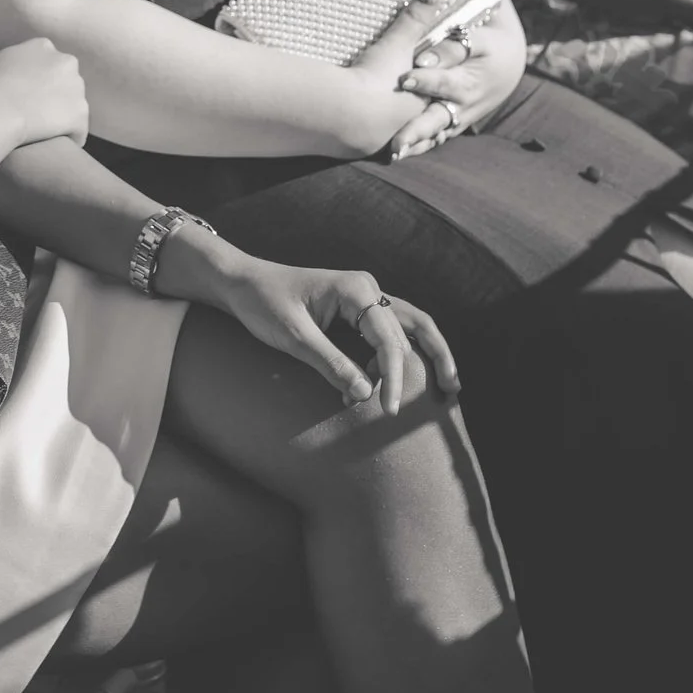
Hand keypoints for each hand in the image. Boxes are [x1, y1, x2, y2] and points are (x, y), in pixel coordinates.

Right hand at [0, 37, 89, 150]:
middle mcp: (65, 62)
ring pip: (74, 107)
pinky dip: (69, 139)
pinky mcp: (80, 114)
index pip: (47, 64)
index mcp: (42, 47)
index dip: (38, 81)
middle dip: (55, 97)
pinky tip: (55, 148)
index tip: (27, 97)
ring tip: (45, 135)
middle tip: (36, 115)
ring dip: (62, 119)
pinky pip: (78, 130)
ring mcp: (76, 88)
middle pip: (65, 82)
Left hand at [169, 234, 458, 412]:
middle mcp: (367, 289)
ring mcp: (364, 297)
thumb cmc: (263, 304)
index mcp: (355, 290)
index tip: (389, 409)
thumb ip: (329, 364)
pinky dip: (404, 351)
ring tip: (450, 385)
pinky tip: (407, 377)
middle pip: (411, 329)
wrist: (242, 283)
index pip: (389, 338)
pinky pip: (391, 329)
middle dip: (427, 364)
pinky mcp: (357, 309)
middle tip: (449, 396)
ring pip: (411, 324)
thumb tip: (364, 395)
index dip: (393, 376)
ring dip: (431, 351)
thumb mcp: (293, 337)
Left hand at [385, 3, 527, 158]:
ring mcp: (457, 119)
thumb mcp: (478, 40)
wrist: (508, 66)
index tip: (404, 80)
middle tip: (396, 143)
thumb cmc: (489, 45)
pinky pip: (434, 138)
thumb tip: (422, 59)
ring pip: (434, 135)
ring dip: (415, 145)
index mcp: (469, 82)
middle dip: (416, 132)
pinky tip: (394, 155)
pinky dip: (418, 146)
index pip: (444, 83)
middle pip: (437, 120)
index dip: (425, 81)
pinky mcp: (452, 125)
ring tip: (393, 154)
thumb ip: (451, 48)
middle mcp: (463, 107)